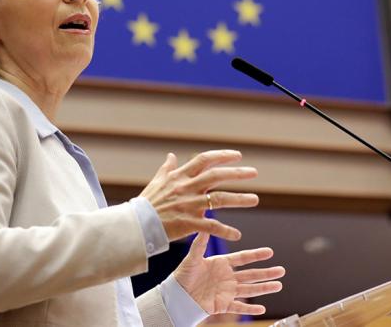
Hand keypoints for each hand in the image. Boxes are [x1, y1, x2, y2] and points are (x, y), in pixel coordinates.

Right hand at [139, 150, 258, 241]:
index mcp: (180, 177)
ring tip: (254, 199)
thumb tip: (171, 155)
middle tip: (254, 172)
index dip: (222, 156)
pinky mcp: (188, 223)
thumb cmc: (147, 204)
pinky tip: (237, 235)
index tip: (238, 155)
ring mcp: (188, 205)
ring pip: (219, 199)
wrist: (136, 226)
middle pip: (216, 176)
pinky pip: (211, 226)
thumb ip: (167, 168)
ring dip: (239, 199)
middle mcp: (186, 188)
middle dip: (236, 173)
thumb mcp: (157, 182)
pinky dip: (225, 231)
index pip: (204, 160)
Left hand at [174, 233, 285, 315]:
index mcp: (222, 263)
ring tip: (279, 285)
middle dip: (267, 273)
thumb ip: (200, 243)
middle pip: (251, 274)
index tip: (270, 252)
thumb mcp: (192, 258)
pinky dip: (250, 309)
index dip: (257, 255)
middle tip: (282, 270)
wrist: (176, 296)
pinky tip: (262, 309)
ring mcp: (227, 291)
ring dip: (264, 288)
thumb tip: (204, 226)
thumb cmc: (183, 275)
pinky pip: (238, 307)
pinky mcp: (222, 305)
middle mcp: (227, 277)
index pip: (243, 258)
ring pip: (249, 289)